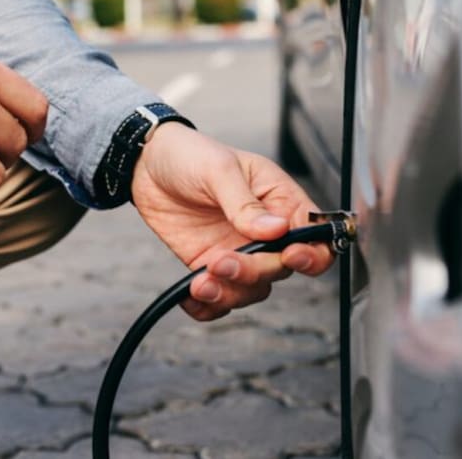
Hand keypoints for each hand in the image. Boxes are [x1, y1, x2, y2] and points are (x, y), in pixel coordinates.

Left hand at [131, 123, 333, 320]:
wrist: (147, 165)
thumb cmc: (191, 154)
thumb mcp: (220, 169)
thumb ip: (246, 203)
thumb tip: (275, 229)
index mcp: (280, 201)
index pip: (314, 236)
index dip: (311, 254)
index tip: (289, 256)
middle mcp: (265, 232)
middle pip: (280, 269)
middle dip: (254, 272)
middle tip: (221, 260)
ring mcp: (239, 251)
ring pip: (252, 290)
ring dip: (229, 292)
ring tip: (201, 281)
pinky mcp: (211, 265)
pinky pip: (220, 298)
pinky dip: (208, 306)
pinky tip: (191, 297)